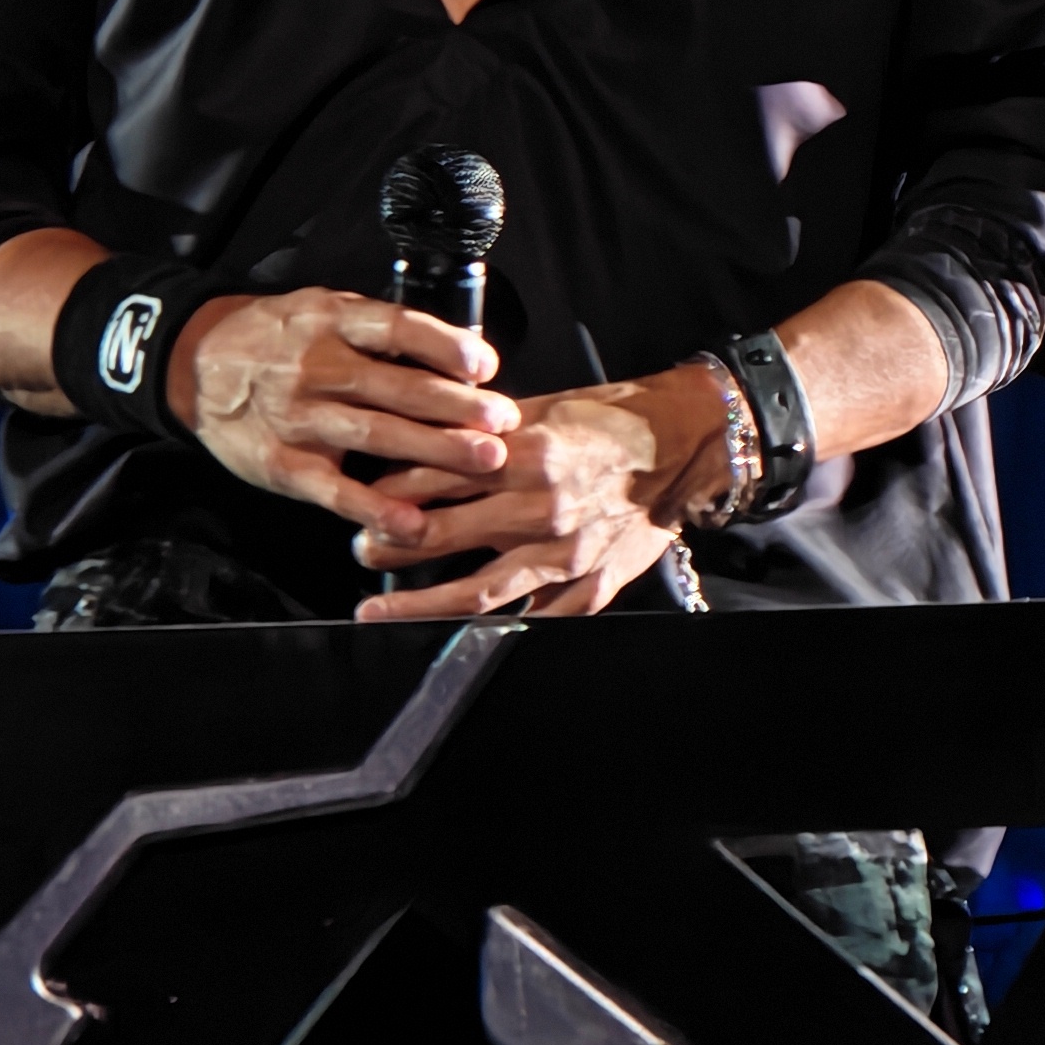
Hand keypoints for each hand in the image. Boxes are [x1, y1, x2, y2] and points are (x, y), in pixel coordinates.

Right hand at [165, 286, 517, 521]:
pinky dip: (376, 508)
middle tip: (503, 422)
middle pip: (395, 386)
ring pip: (374, 434)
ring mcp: (298, 417)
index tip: (485, 364)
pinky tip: (413, 522)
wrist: (199, 366)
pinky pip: (335, 490)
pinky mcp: (285, 464)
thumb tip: (453, 348)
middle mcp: (315, 366)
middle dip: (456, 406)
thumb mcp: (322, 311)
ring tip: (483, 461)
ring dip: (434, 450)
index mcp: (330, 321)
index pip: (395, 328)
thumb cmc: (277, 339)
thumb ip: (377, 329)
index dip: (443, 346)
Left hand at [351, 366, 731, 624]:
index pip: (434, 476)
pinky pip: (533, 618)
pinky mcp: (589, 587)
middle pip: (441, 536)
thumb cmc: (610, 422)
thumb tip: (420, 439)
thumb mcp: (542, 408)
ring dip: (419, 605)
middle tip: (360, 551)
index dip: (387, 491)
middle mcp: (540, 509)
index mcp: (525, 456)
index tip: (359, 499)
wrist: (684, 446)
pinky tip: (457, 636)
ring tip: (377, 613)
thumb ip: (484, 431)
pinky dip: (491, 629)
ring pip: (477, 593)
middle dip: (389, 547)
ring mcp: (565, 555)